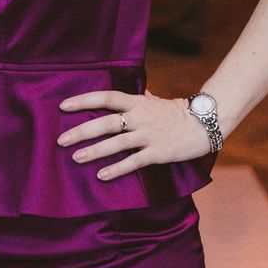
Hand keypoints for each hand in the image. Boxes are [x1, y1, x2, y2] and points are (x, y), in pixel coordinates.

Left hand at [57, 88, 210, 180]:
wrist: (206, 123)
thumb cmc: (180, 112)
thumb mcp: (158, 101)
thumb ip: (144, 99)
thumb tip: (137, 92)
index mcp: (138, 103)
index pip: (106, 98)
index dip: (84, 100)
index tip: (64, 106)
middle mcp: (140, 118)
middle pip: (105, 122)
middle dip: (81, 131)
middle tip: (61, 140)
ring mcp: (148, 136)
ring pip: (116, 143)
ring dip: (94, 151)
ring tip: (76, 157)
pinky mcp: (158, 153)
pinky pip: (133, 162)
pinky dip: (117, 169)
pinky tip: (101, 175)